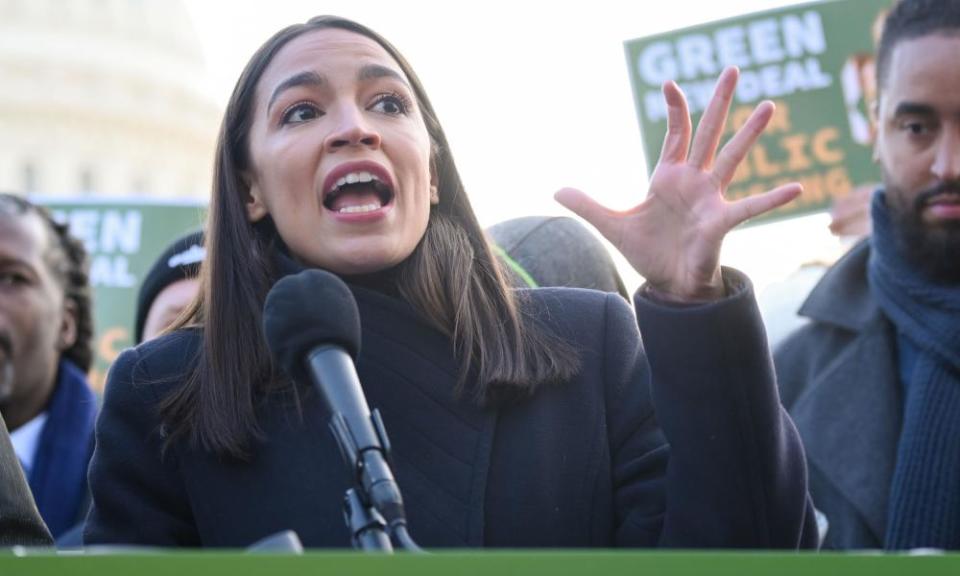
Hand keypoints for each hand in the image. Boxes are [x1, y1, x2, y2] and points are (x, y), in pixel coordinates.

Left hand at [555, 67, 800, 301]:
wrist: (668, 284)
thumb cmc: (649, 252)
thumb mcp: (612, 225)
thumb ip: (588, 205)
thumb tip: (556, 189)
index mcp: (669, 176)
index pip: (676, 134)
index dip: (674, 109)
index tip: (670, 83)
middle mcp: (694, 181)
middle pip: (709, 132)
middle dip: (719, 101)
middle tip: (732, 68)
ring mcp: (711, 198)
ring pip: (732, 157)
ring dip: (750, 132)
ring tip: (770, 104)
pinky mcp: (722, 222)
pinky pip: (751, 207)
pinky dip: (772, 198)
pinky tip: (797, 187)